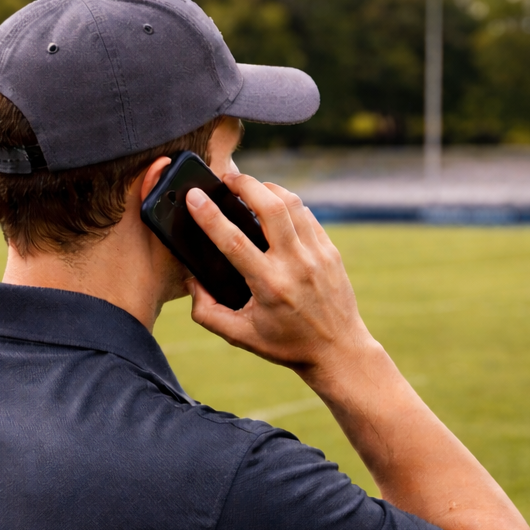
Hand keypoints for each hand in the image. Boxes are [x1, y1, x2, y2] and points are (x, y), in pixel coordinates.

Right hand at [184, 175, 378, 379]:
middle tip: (226, 178)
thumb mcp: (241, 336)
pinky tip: (274, 205)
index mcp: (269, 285)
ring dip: (267, 188)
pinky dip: (288, 204)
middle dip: (244, 184)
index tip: (193, 197)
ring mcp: (317, 255)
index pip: (233, 240)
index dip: (209, 215)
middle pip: (269, 206)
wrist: (338, 351)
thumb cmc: (287, 345)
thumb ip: (208, 312)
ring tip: (249, 187)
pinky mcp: (330, 251)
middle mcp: (295, 265)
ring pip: (292, 203)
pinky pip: (307, 215)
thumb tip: (192, 282)